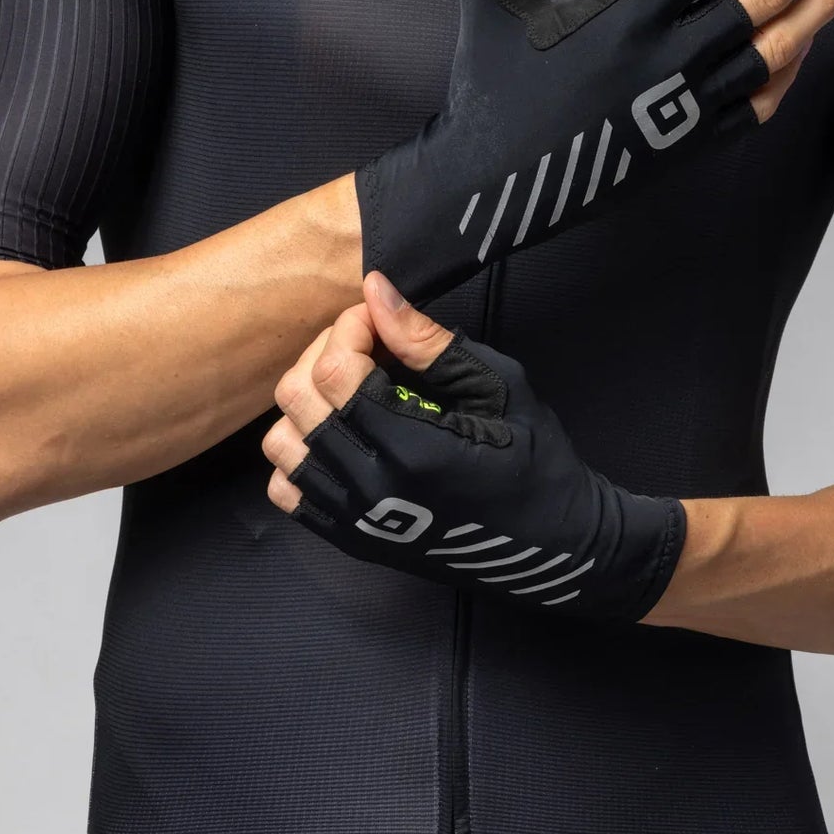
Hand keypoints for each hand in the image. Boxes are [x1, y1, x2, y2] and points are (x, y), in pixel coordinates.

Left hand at [262, 272, 685, 622]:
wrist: (551, 543)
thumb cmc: (535, 457)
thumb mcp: (497, 385)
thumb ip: (429, 341)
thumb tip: (376, 291)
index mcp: (411, 447)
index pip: (335, 369)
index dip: (351, 327)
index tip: (380, 317)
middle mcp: (370, 487)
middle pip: (298, 397)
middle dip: (326, 351)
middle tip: (369, 344)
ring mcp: (353, 518)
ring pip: (281, 441)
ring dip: (308, 401)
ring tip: (352, 387)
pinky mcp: (348, 537)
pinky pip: (286, 488)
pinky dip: (302, 454)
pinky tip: (342, 435)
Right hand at [356, 0, 833, 302]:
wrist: (494, 187)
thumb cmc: (489, 85)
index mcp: (625, 13)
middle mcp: (667, 58)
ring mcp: (684, 107)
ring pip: (774, 50)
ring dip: (821, 5)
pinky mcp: (688, 148)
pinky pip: (757, 105)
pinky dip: (789, 71)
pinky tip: (809, 42)